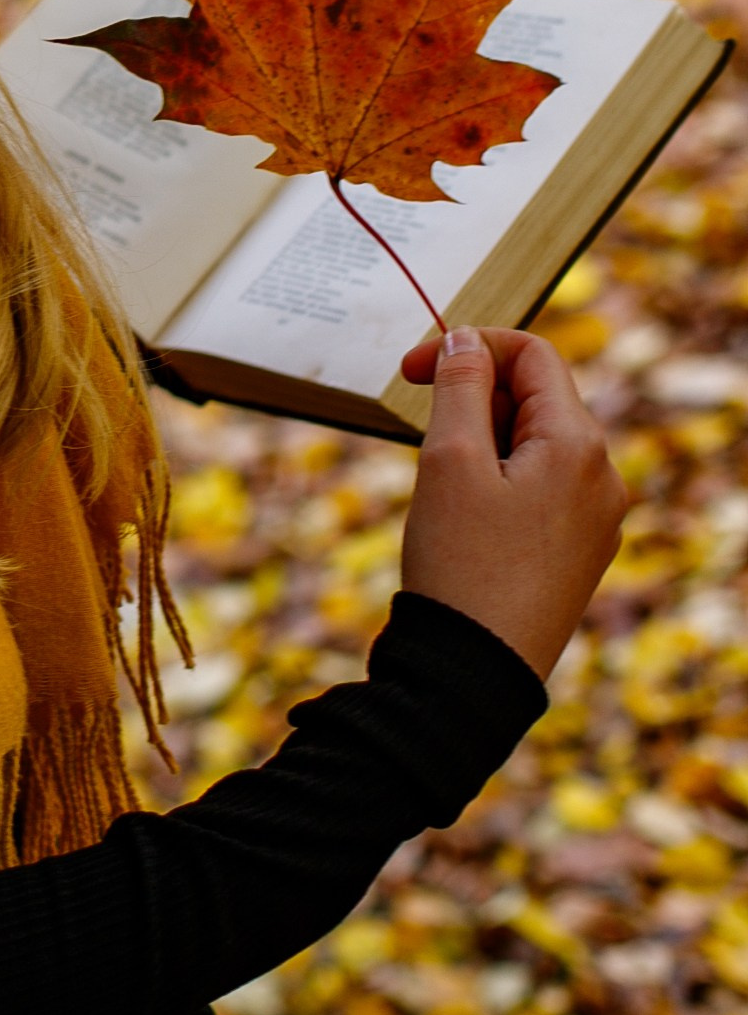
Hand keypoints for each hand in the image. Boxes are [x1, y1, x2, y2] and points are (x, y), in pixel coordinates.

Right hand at [396, 325, 628, 681]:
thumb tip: (469, 339)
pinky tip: (465, 519)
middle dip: (474, 398)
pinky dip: (499, 480)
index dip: (468, 347)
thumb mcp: (449, 461)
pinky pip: (542, 488)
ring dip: (483, 441)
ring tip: (442, 487)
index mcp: (579, 445)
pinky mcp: (579, 552)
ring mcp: (596, 519)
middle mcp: (602, 477)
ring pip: (535, 444)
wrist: (475, 675)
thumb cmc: (460, 564)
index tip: (411, 371)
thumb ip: (460, 386)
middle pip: (536, 398)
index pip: (532, 355)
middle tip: (421, 435)